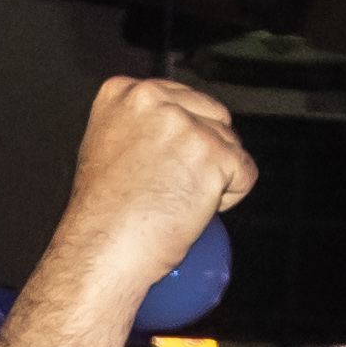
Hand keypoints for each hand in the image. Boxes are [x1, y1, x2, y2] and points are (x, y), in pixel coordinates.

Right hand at [63, 75, 255, 294]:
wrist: (100, 253)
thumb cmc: (100, 219)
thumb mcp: (104, 149)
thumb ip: (135, 126)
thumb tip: (170, 128)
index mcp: (122, 93)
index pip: (181, 100)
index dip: (181, 138)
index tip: (164, 165)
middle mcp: (153, 99)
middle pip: (211, 115)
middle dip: (203, 153)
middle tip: (170, 187)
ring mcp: (184, 125)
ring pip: (230, 142)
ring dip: (215, 176)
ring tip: (176, 201)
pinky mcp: (211, 154)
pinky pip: (245, 172)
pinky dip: (230, 197)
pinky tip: (194, 210)